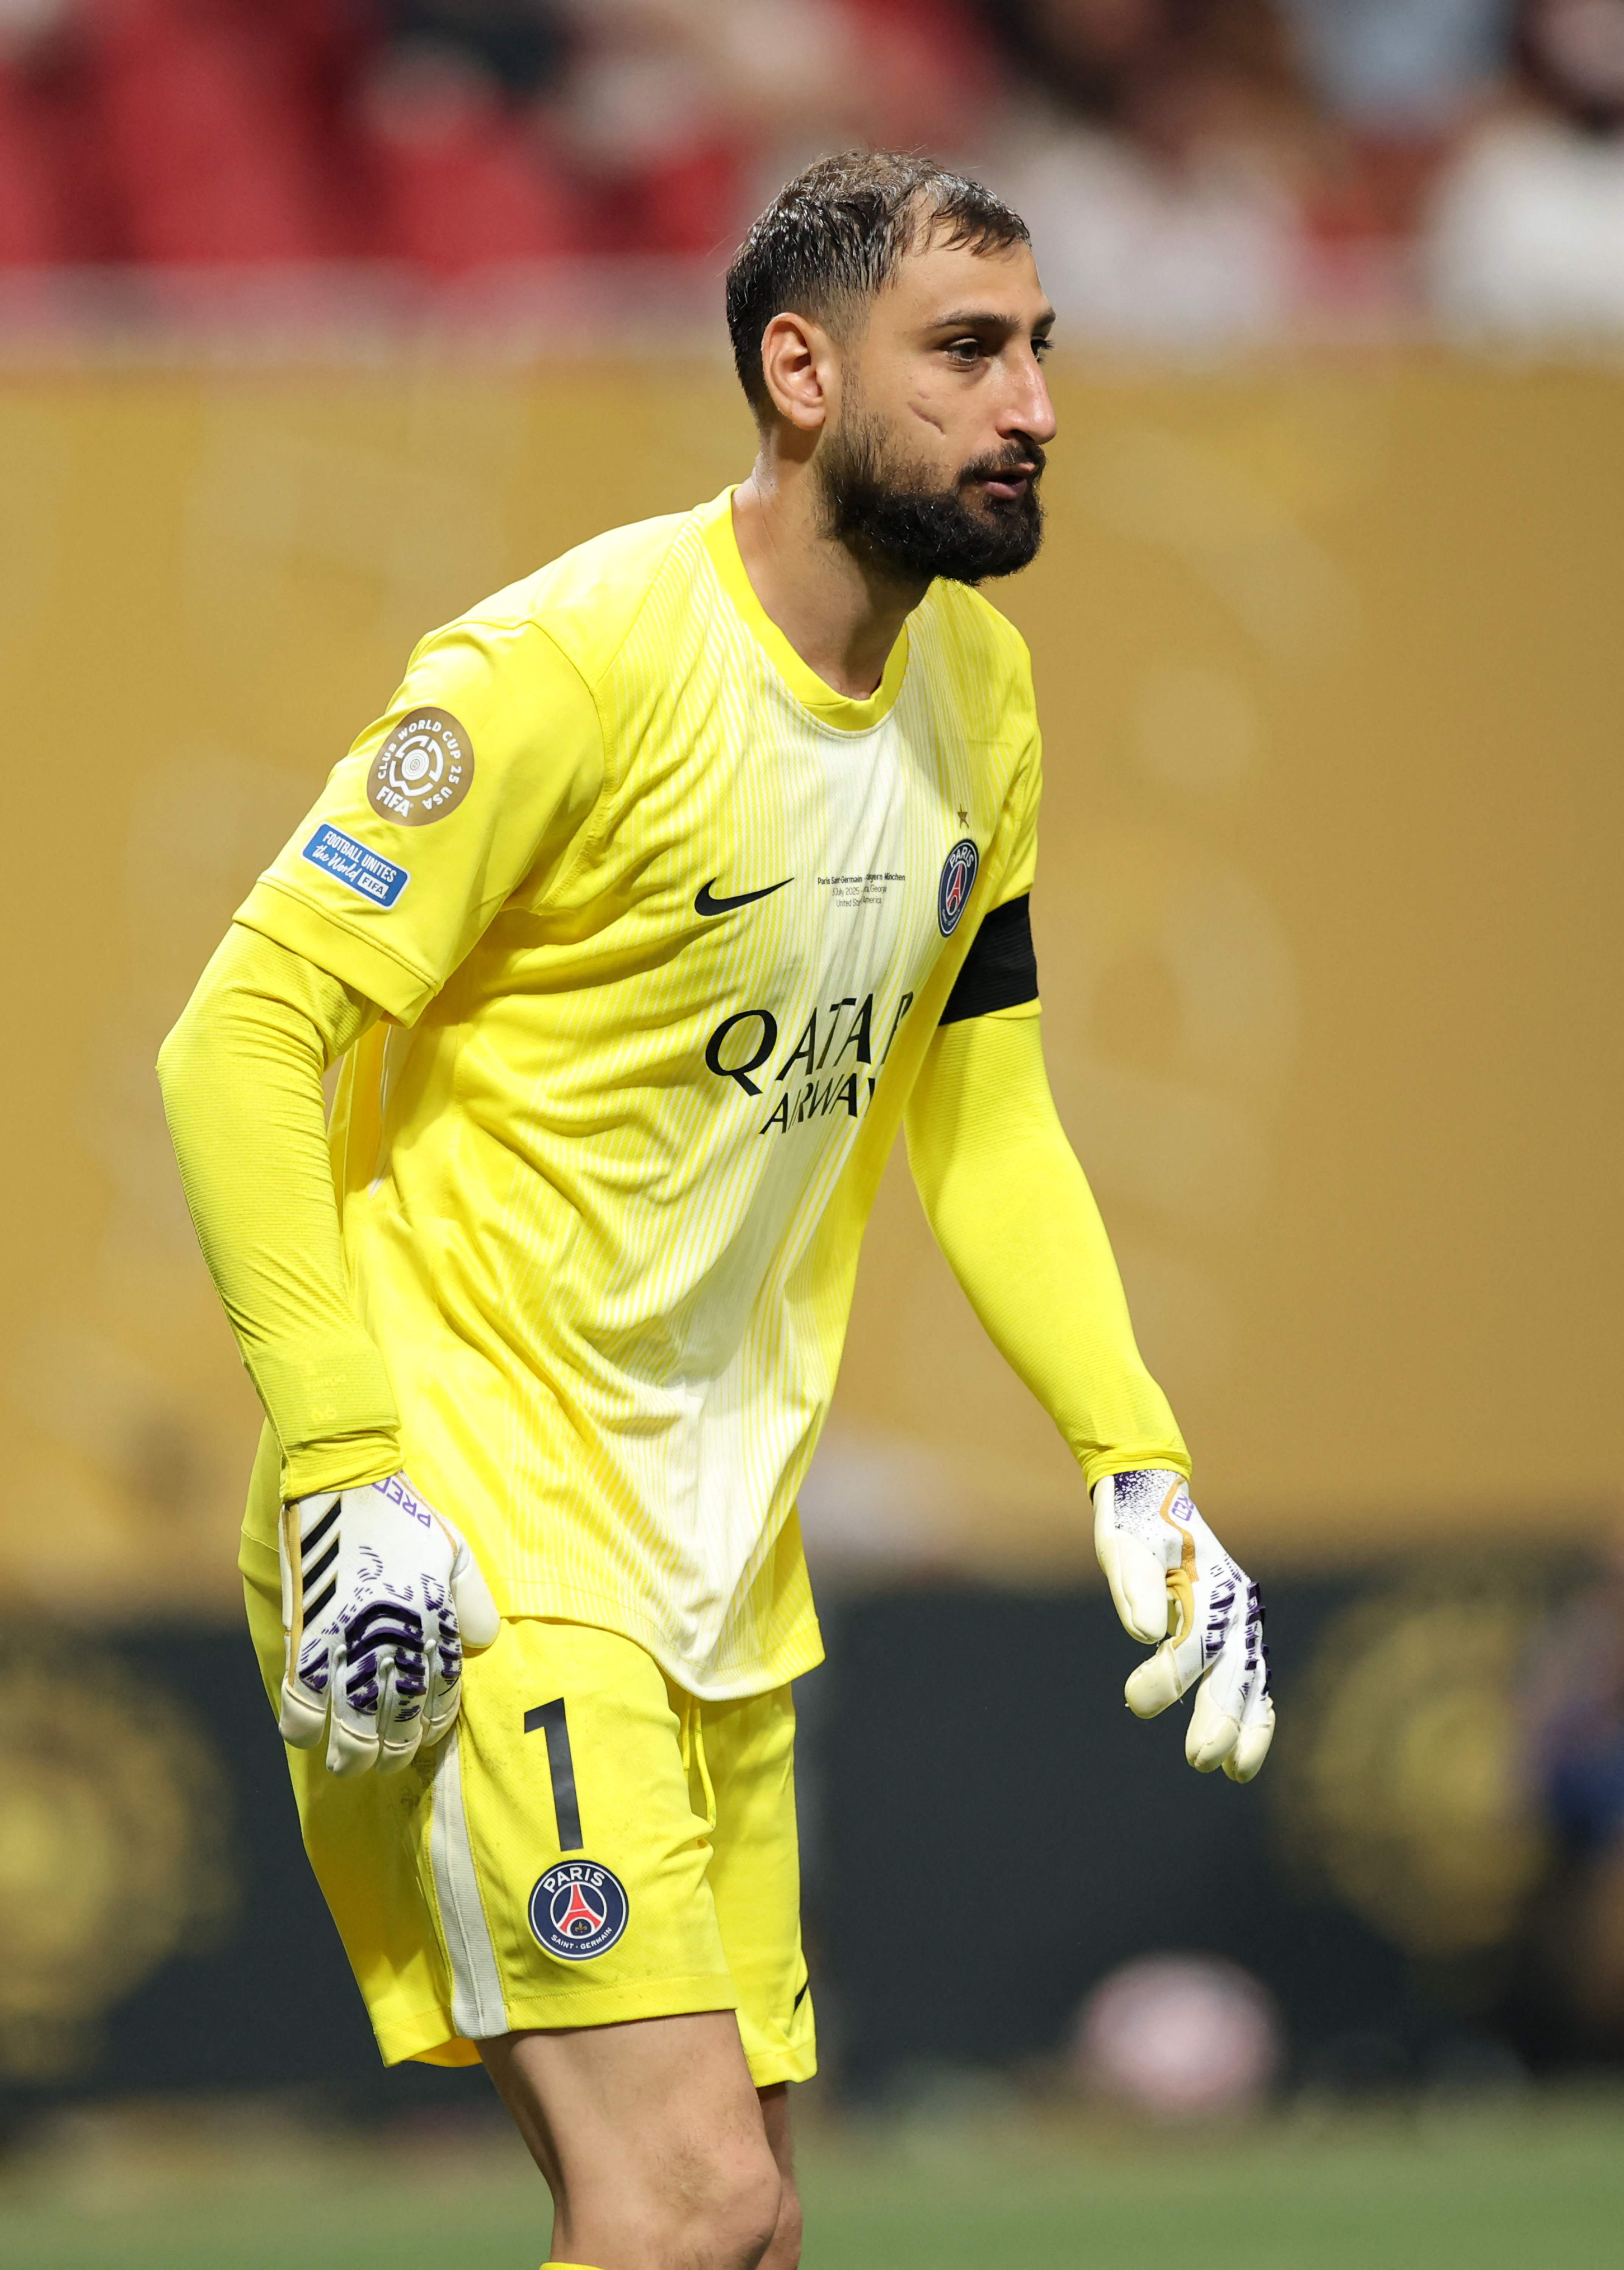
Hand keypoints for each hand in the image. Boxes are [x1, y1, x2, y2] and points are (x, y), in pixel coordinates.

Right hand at [278, 1472, 499, 1776]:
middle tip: (385, 1761)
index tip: (425, 1738)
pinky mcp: (304, 1642)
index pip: (440, 1703)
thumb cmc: (404, 1518)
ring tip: (348, 1764)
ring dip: (349, 1758)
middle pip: (396, 1731)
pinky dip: (300, 1730)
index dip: (432, 1729)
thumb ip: (474, 1605)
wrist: (345, 1485)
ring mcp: (346, 1649)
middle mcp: (394, 1649)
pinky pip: (297, 1707)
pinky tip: (305, 1733)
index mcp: (434, 1630)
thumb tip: (482, 1646)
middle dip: (392, 1756)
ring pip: (349, 1733)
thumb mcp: (457, 1554)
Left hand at [1092, 1469, 1273, 1782]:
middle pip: (1234, 1670)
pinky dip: (1253, 1719)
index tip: (1133, 1700)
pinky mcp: (1235, 1635)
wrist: (1156, 1497)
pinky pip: (1252, 1683)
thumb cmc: (1136, 1525)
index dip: (1169, 1675)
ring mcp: (1240, 1622)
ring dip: (1247, 1728)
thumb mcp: (1125, 1547)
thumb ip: (1137, 1586)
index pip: (1194, 1640)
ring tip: (1236, 1772)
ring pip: (1252, 1683)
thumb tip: (1143, 1631)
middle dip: (1221, 1719)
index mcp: (1209, 1583)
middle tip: (1200, 1761)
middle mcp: (1234, 1606)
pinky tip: (1242, 1759)